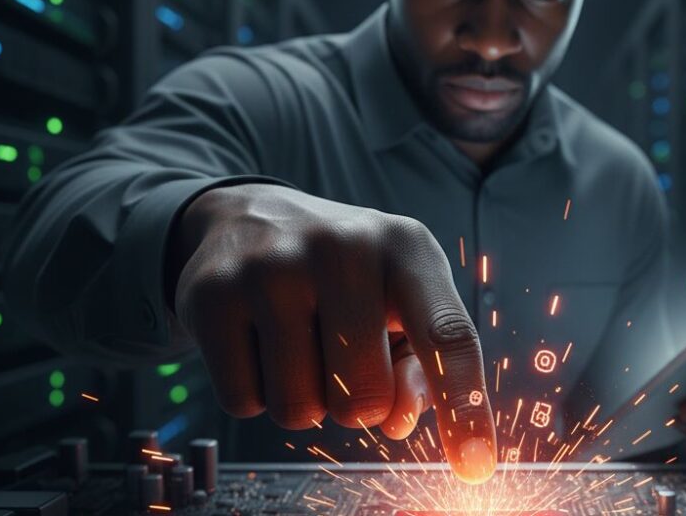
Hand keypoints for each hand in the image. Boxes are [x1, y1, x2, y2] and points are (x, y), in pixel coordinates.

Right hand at [168, 184, 496, 482]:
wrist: (249, 217)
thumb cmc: (347, 274)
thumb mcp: (399, 298)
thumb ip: (419, 364)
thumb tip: (398, 422)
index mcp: (406, 246)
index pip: (447, 336)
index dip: (464, 408)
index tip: (475, 467)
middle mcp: (341, 247)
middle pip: (363, 396)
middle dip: (357, 403)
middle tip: (343, 361)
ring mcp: (270, 267)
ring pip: (299, 410)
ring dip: (304, 401)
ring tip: (300, 346)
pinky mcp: (210, 295)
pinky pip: (244, 402)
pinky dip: (256, 394)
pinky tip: (259, 343)